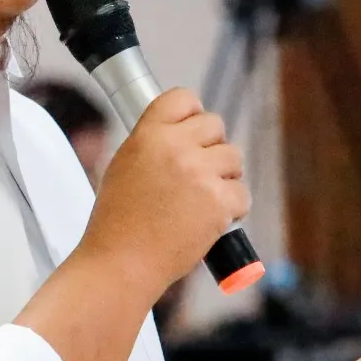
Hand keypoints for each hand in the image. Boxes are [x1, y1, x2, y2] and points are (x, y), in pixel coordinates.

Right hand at [80, 88, 248, 292]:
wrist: (122, 262)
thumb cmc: (118, 221)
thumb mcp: (124, 164)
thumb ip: (153, 143)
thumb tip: (184, 134)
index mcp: (148, 134)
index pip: (183, 99)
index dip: (192, 114)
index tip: (192, 132)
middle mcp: (175, 147)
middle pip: (215, 125)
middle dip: (211, 148)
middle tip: (198, 174)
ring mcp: (200, 174)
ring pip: (234, 157)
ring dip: (224, 177)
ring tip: (203, 199)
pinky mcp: (219, 203)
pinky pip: (242, 193)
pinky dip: (232, 208)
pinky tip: (210, 219)